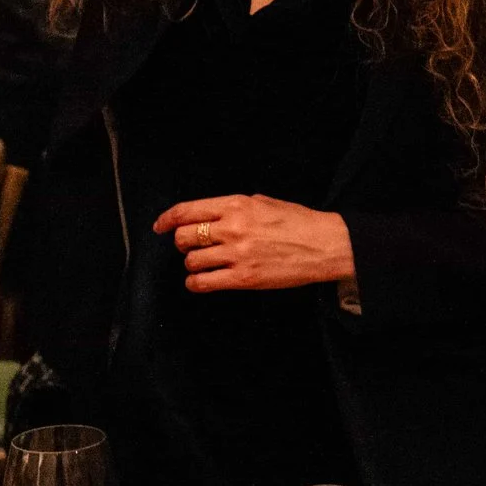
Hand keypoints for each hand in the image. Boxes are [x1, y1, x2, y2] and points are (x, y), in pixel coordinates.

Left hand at [154, 196, 355, 292]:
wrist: (325, 245)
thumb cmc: (300, 222)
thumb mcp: (266, 202)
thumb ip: (237, 207)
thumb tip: (213, 214)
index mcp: (237, 205)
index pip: (187, 211)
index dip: (167, 219)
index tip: (160, 226)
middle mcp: (232, 228)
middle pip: (183, 237)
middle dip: (182, 243)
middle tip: (192, 247)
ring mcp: (236, 254)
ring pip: (190, 261)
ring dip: (193, 264)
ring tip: (204, 264)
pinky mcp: (242, 278)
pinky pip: (203, 283)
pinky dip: (196, 283)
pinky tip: (202, 281)